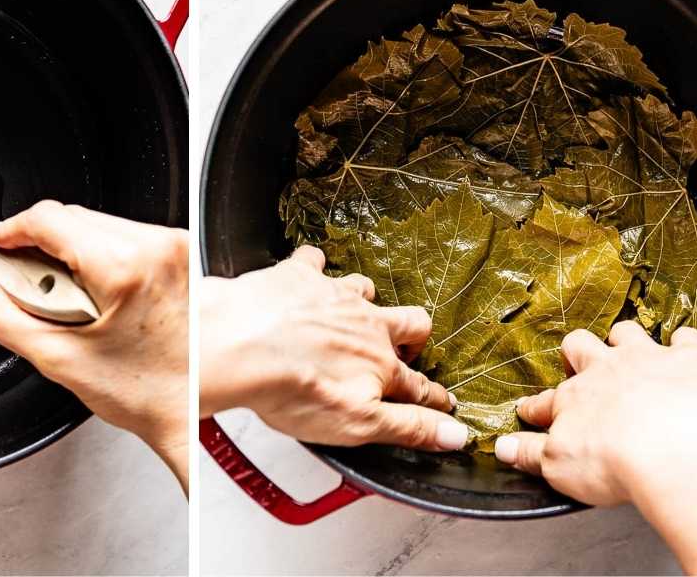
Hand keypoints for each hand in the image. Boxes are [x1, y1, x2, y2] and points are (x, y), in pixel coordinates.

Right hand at [0, 202, 188, 492]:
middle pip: (71, 218)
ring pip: (95, 225)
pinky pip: (120, 237)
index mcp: (123, 267)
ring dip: (67, 252)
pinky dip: (95, 258)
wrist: (211, 389)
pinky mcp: (176, 250)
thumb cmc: (156, 389)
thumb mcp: (65, 363)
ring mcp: (168, 245)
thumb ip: (10, 322)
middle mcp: (151, 245)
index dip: (11, 230)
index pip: (49, 219)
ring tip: (65, 301)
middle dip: (38, 246)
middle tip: (23, 284)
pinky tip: (93, 296)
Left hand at [200, 245, 467, 451]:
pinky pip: (314, 261)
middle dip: (414, 335)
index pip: (418, 385)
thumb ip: (409, 426)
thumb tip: (455, 435)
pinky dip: (313, 266)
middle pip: (409, 322)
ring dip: (365, 300)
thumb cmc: (293, 387)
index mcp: (380, 364)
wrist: (241, 345)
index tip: (444, 402)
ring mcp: (333, 296)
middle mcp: (365, 324)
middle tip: (404, 348)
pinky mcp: (300, 276)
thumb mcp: (358, 423)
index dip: (434, 397)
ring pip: (365, 289)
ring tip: (355, 310)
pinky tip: (307, 271)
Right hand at [497, 321, 696, 572]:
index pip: (545, 401)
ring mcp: (646, 360)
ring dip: (626, 340)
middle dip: (578, 354)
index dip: (536, 408)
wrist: (674, 453)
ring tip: (631, 352)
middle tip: (582, 368)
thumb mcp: (558, 465)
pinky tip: (685, 351)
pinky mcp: (687, 360)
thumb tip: (501, 447)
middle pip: (581, 346)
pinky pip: (686, 339)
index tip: (531, 413)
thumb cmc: (615, 462)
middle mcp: (605, 370)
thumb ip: (529, 454)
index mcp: (573, 398)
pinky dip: (685, 344)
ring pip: (627, 333)